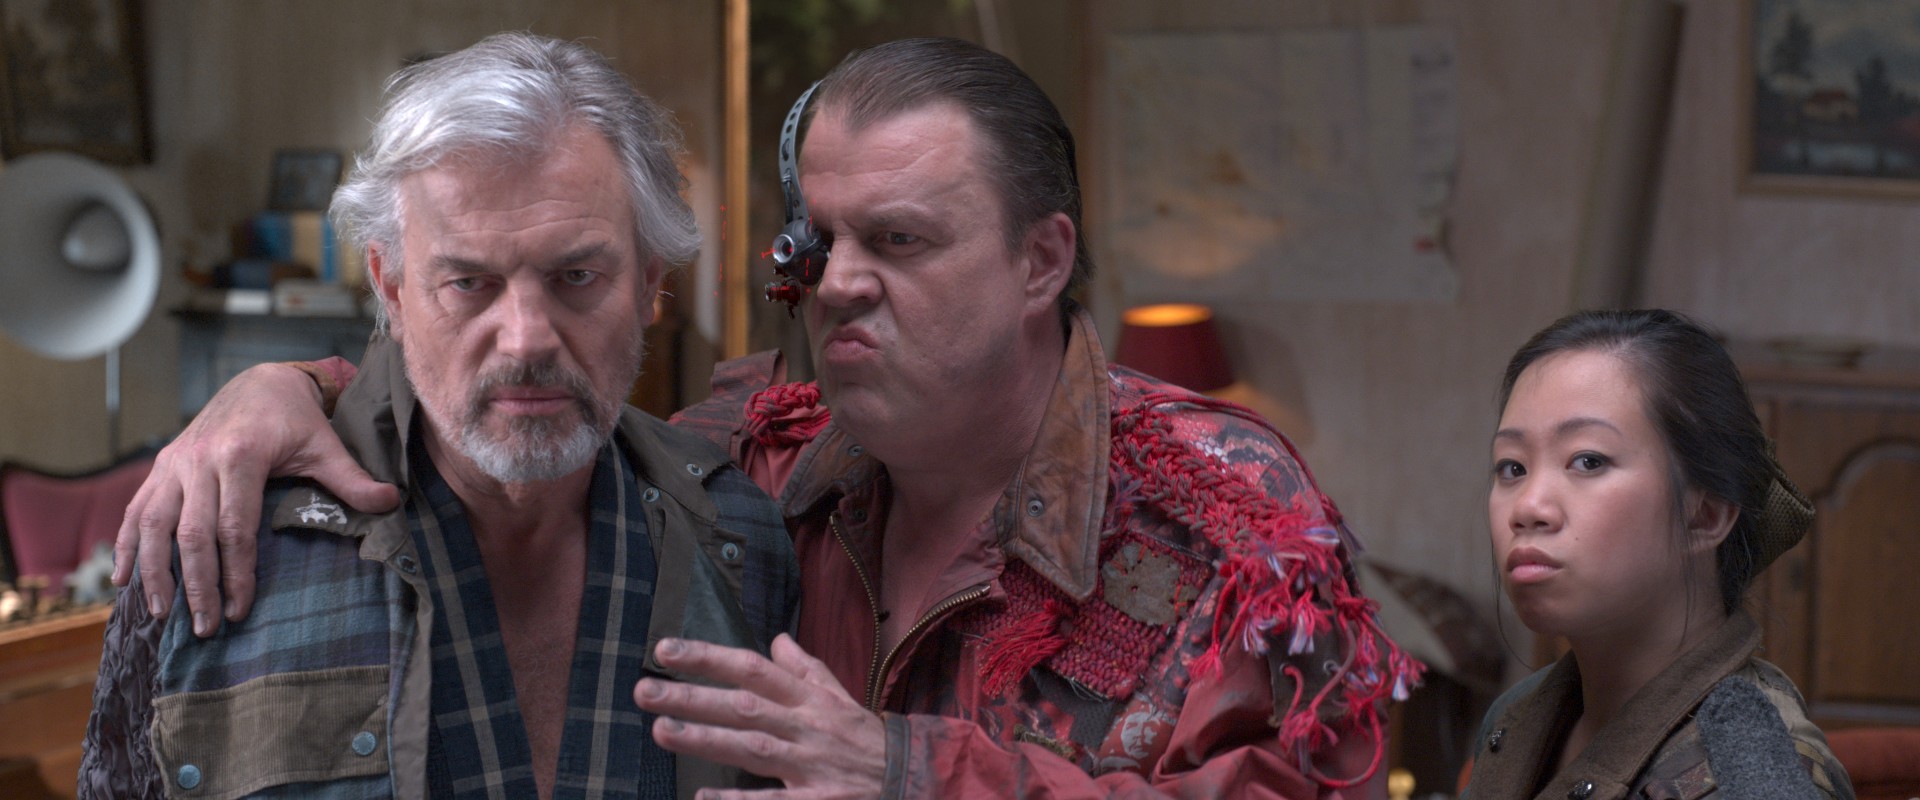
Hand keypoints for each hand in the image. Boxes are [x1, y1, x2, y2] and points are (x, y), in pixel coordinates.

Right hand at [112, 363, 399, 634]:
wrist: (261, 380)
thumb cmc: (295, 418)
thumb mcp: (326, 445)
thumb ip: (352, 478)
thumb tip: (392, 503)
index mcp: (241, 455)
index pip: (234, 526)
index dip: (236, 571)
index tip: (241, 610)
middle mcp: (199, 459)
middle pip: (191, 533)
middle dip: (197, 584)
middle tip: (205, 627)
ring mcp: (174, 463)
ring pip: (152, 523)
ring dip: (153, 571)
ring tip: (161, 613)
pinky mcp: (160, 466)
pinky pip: (135, 509)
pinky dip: (126, 545)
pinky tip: (123, 579)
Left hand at [635, 635, 886, 798]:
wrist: (910, 777)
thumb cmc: (863, 736)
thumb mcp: (838, 694)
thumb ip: (804, 668)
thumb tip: (776, 639)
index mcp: (808, 698)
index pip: (753, 669)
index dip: (710, 658)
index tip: (666, 649)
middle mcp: (805, 726)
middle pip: (744, 706)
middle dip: (693, 697)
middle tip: (645, 691)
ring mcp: (809, 766)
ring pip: (753, 748)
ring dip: (707, 741)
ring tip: (662, 731)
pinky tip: (703, 798)